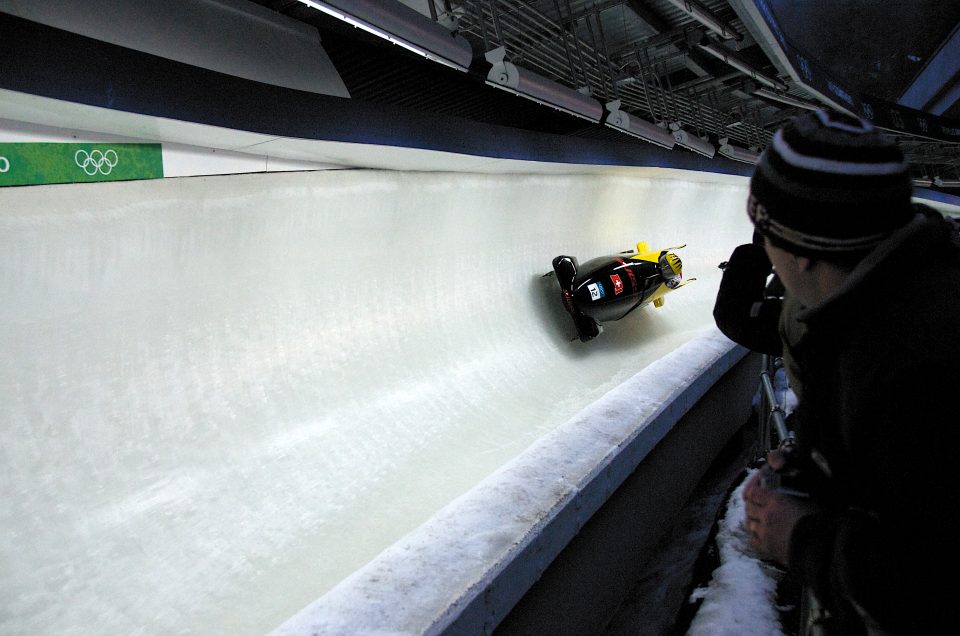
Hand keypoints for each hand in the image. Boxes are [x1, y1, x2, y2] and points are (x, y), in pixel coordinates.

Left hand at [743, 451, 818, 565]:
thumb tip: (796, 491)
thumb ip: (799, 494)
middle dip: (752, 505)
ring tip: (759, 520)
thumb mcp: (812, 501)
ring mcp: (764, 533)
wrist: (821, 549)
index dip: (755, 491)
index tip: (758, 492)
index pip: (754, 492)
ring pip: (749, 523)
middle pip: (749, 507)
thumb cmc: (820, 522)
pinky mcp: (766, 549)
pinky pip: (753, 540)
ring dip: (753, 520)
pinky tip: (760, 535)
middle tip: (759, 506)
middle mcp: (766, 516)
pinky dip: (754, 536)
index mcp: (776, 501)